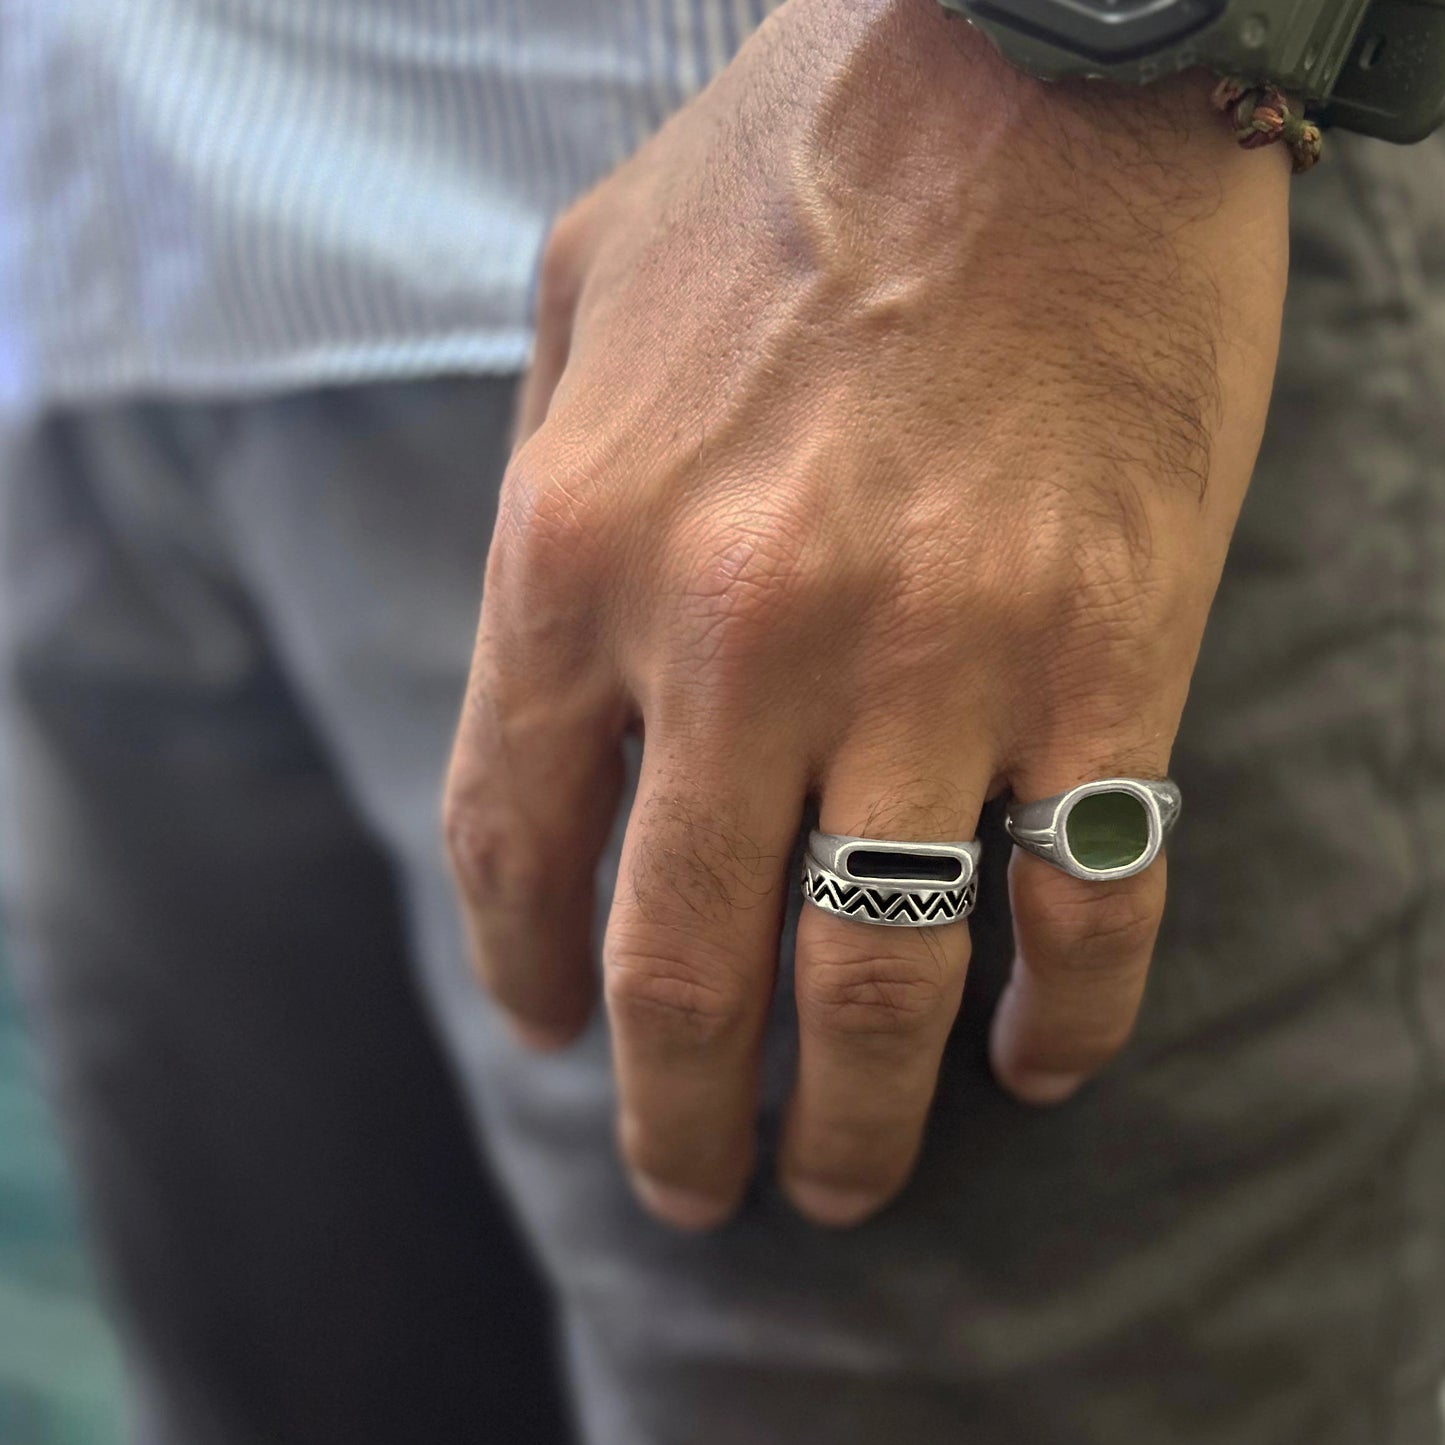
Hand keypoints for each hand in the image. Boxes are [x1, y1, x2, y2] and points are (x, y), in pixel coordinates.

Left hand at [445, 0, 1289, 1229]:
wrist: (1036, 52)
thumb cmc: (794, 156)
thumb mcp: (581, 295)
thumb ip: (540, 488)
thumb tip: (553, 661)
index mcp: (579, 545)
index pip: (514, 838)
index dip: (522, 971)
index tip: (547, 1038)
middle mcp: (734, 632)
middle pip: (678, 964)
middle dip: (673, 1112)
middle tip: (691, 1183)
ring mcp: (929, 660)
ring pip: (870, 980)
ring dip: (848, 1122)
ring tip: (839, 1185)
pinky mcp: (1103, 657)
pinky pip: (1086, 903)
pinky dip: (1063, 1018)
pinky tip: (1035, 1065)